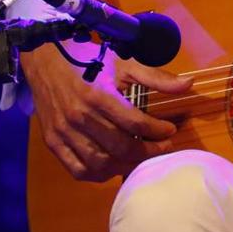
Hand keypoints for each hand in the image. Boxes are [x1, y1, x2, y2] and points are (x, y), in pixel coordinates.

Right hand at [21, 40, 191, 180]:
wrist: (43, 57)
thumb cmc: (87, 59)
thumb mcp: (123, 63)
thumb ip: (156, 77)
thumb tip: (189, 84)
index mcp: (98, 95)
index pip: (135, 123)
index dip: (158, 131)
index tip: (171, 130)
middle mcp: (79, 117)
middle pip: (121, 147)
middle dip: (149, 151)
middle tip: (163, 147)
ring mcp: (64, 132)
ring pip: (101, 163)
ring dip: (126, 165)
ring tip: (141, 156)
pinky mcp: (53, 142)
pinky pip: (78, 170)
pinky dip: (99, 174)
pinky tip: (114, 165)